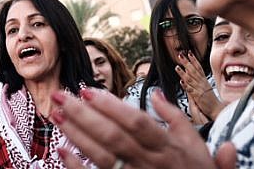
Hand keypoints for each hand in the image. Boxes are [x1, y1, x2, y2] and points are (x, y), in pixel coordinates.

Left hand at [50, 88, 235, 168]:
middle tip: (61, 96)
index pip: (136, 122)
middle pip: (113, 136)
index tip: (88, 91)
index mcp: (167, 147)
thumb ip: (175, 117)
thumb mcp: (196, 145)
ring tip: (57, 115)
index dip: (111, 106)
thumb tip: (156, 93)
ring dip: (77, 135)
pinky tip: (61, 151)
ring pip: (103, 156)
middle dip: (83, 115)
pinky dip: (78, 167)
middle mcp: (150, 162)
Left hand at [176, 52, 223, 119]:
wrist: (216, 109)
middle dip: (186, 63)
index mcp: (203, 80)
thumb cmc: (210, 98)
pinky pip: (192, 91)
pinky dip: (187, 86)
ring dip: (183, 73)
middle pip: (193, 71)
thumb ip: (198, 78)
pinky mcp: (198, 97)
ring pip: (191, 80)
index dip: (194, 60)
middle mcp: (201, 83)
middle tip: (180, 55)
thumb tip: (189, 70)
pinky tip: (182, 82)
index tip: (189, 53)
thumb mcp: (205, 86)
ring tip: (177, 67)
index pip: (198, 68)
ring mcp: (200, 89)